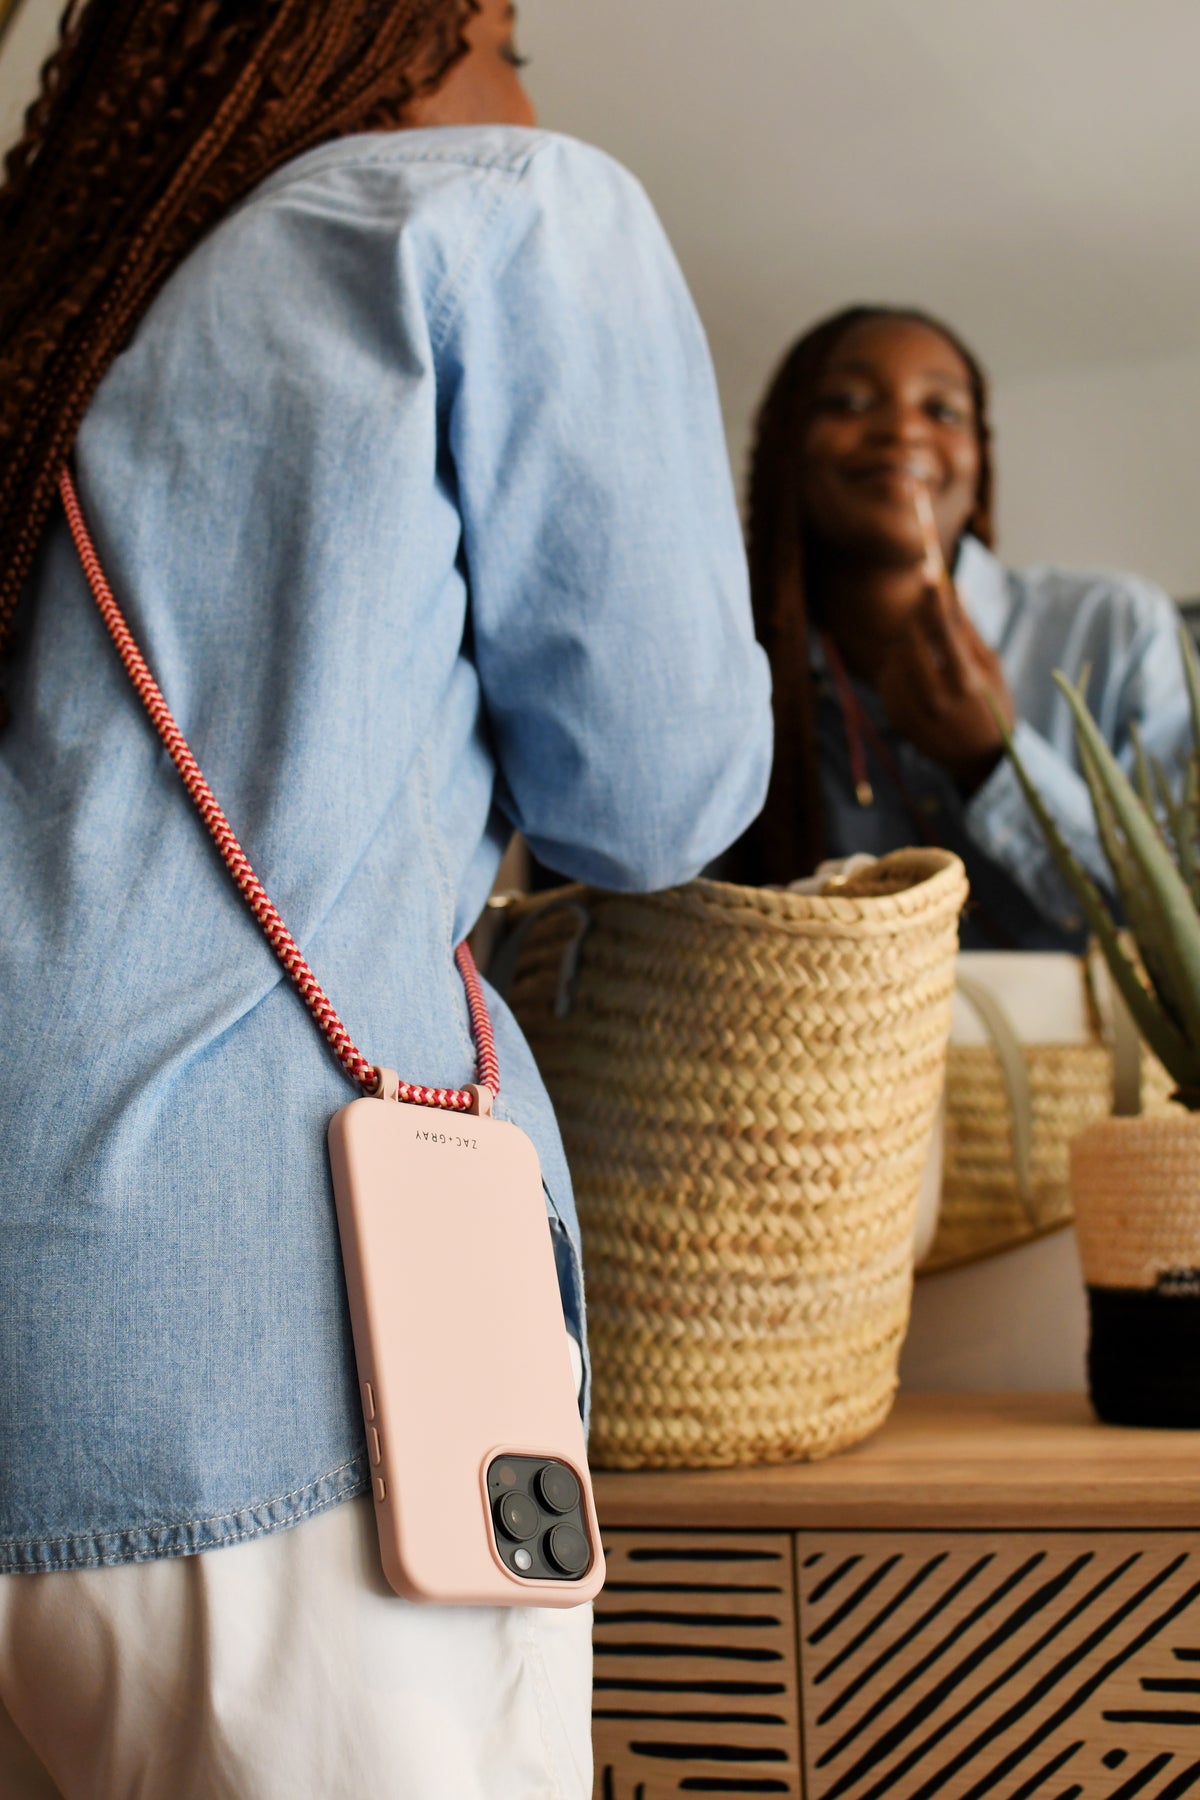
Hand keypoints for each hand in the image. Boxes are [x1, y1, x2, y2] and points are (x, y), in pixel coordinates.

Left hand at [875, 581, 1015, 792]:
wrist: (978, 758)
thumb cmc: (992, 703)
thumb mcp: (991, 667)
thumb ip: (968, 629)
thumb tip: (955, 588)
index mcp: (966, 684)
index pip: (944, 631)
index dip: (933, 598)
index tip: (928, 570)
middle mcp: (936, 699)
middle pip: (910, 639)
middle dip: (914, 616)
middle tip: (921, 601)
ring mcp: (912, 711)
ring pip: (894, 655)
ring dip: (906, 639)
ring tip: (926, 645)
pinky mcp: (896, 717)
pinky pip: (887, 675)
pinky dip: (898, 663)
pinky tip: (916, 670)